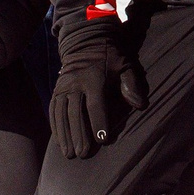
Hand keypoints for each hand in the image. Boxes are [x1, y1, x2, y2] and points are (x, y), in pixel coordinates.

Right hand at [47, 18, 145, 159]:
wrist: (86, 41)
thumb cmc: (111, 58)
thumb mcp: (125, 65)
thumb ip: (132, 85)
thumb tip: (140, 105)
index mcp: (94, 78)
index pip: (96, 104)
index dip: (99, 122)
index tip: (103, 140)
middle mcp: (75, 83)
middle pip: (75, 112)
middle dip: (79, 134)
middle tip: (84, 153)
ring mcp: (63, 86)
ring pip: (61, 113)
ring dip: (65, 135)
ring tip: (70, 153)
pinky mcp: (56, 90)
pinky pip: (53, 110)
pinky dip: (55, 126)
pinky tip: (59, 141)